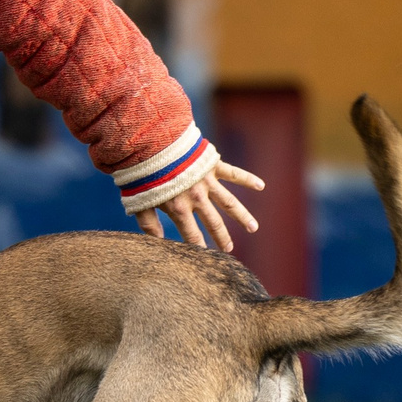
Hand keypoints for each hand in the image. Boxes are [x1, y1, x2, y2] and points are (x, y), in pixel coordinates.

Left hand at [133, 162, 263, 250]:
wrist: (150, 143)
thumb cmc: (142, 174)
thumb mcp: (140, 202)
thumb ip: (148, 224)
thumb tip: (156, 242)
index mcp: (179, 209)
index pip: (192, 235)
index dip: (198, 248)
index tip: (204, 258)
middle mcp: (197, 198)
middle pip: (213, 223)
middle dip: (222, 238)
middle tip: (229, 250)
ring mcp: (207, 182)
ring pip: (229, 203)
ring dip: (242, 216)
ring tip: (253, 228)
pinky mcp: (212, 165)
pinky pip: (233, 173)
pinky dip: (247, 178)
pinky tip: (261, 186)